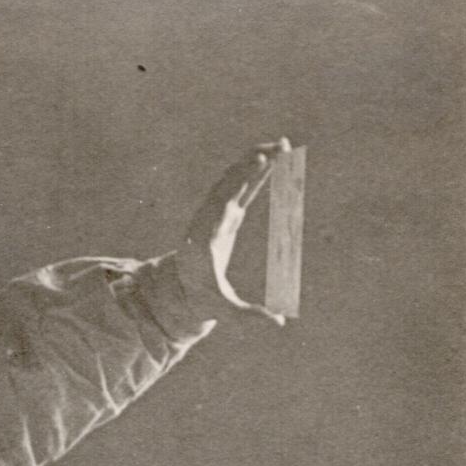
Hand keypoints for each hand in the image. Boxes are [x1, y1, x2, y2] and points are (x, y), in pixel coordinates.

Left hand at [176, 138, 293, 324]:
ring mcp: (216, 213)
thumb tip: (278, 322)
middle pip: (230, 184)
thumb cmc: (201, 298)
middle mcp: (209, 219)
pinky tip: (276, 155)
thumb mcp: (223, 309)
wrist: (182, 289)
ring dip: (258, 160)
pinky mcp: (226, 212)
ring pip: (236, 179)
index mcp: (206, 238)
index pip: (222, 205)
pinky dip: (258, 170)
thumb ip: (248, 316)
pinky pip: (242, 186)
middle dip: (253, 164)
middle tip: (279, 147)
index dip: (239, 182)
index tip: (258, 163)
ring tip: (284, 144)